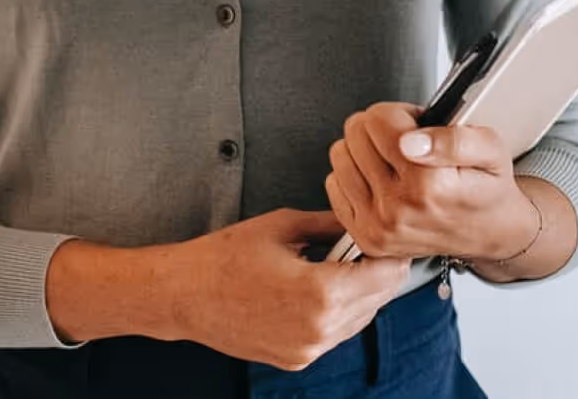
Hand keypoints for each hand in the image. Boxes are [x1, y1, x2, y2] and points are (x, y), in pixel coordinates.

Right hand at [166, 207, 411, 371]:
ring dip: (361, 292)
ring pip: (359, 319)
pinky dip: (338, 310)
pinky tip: (321, 284)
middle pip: (377, 300)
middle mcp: (319, 329)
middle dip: (379, 271)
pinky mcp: (296, 358)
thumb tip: (360, 219)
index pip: (384, 276)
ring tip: (344, 262)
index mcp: (320, 292)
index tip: (391, 236)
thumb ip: (329, 225)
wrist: (185, 294)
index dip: (392, 252)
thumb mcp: (284, 227)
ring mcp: (308, 350)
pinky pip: (335, 333)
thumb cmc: (228, 255)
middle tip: (370, 244)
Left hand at [324, 101, 540, 263]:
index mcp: (427, 184)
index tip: (417, 125)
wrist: (488, 231)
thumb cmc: (486, 187)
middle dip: (381, 128)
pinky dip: (354, 175)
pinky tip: (381, 179)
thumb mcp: (490, 148)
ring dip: (364, 150)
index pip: (378, 119)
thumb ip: (454, 138)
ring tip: (395, 160)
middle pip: (356, 133)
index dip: (400, 113)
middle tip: (408, 142)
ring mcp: (378, 226)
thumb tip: (411, 140)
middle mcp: (398, 209)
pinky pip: (334, 184)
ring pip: (341, 154)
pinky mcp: (365, 236)